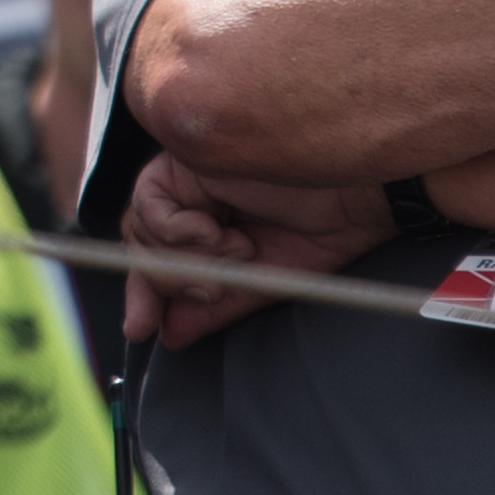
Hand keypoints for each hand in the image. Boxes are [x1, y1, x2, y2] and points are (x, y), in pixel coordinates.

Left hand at [119, 151, 394, 348]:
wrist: (356, 194)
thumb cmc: (322, 228)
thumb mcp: (262, 280)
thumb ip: (212, 305)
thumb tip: (169, 336)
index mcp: (206, 225)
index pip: (154, 260)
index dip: (143, 294)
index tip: (139, 328)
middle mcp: (188, 198)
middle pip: (141, 246)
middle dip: (170, 280)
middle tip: (212, 291)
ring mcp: (184, 177)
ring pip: (141, 229)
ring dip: (189, 256)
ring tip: (238, 251)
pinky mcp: (183, 158)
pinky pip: (149, 204)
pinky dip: (180, 230)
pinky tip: (218, 230)